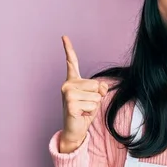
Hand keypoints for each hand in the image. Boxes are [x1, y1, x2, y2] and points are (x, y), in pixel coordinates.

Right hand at [59, 36, 107, 152]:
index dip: (68, 49)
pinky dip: (91, 112)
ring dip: (94, 106)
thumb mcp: (96, 97)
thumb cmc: (84, 112)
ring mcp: (67, 93)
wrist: (75, 130)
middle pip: (96, 84)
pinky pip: (93, 105)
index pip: (72, 62)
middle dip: (97, 96)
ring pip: (96, 96)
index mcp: (72, 80)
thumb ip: (100, 88)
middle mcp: (67, 84)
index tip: (64, 36)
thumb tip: (102, 88)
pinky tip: (81, 115)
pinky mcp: (70, 103)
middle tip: (86, 105)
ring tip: (83, 110)